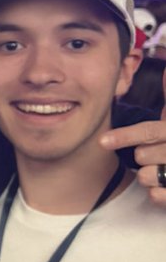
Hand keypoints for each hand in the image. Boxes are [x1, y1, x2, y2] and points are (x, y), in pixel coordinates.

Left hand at [100, 85, 165, 203]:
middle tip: (153, 154)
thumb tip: (165, 65)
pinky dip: (156, 194)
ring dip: (148, 175)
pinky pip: (157, 196)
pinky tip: (163, 187)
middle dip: (142, 155)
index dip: (125, 136)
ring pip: (146, 176)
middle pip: (142, 155)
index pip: (149, 132)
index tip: (102, 142)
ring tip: (162, 170)